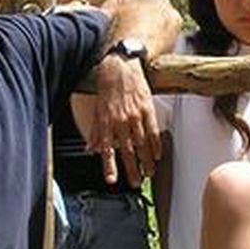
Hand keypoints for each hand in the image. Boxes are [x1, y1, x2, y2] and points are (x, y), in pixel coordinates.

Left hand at [87, 54, 160, 186]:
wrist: (120, 66)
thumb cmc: (108, 87)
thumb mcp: (97, 110)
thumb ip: (96, 132)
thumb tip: (91, 149)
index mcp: (106, 122)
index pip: (107, 149)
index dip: (109, 166)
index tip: (112, 180)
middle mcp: (120, 121)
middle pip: (128, 151)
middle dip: (132, 169)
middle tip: (137, 182)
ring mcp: (135, 116)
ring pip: (142, 144)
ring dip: (147, 161)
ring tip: (150, 173)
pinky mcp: (147, 109)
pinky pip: (153, 130)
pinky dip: (156, 144)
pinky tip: (158, 155)